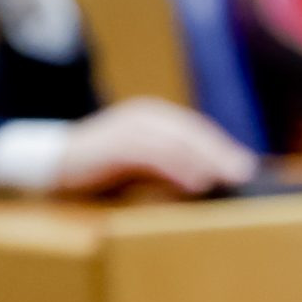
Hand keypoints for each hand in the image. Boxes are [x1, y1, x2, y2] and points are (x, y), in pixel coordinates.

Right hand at [52, 99, 257, 197]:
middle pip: (192, 132)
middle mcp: (145, 116)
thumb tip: (209, 185)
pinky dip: (177, 167)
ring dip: (204, 160)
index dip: (222, 148)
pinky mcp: (116, 141)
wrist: (53, 166)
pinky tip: (195, 183)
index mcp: (155, 119)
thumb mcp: (144, 170)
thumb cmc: (103, 173)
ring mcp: (130, 126)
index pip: (197, 131)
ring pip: (176, 141)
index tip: (248, 168)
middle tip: (245, 173)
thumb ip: (172, 171)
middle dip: (220, 152)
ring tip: (225, 178)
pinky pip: (154, 153)